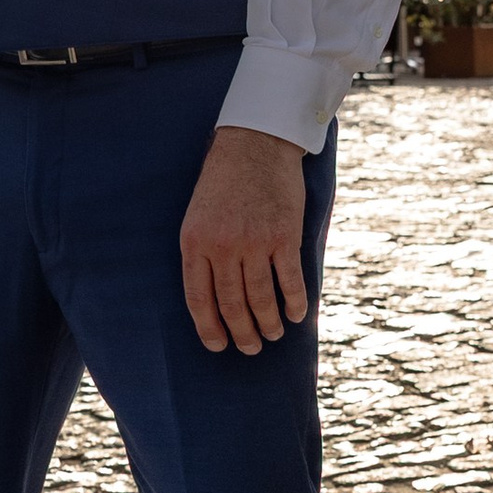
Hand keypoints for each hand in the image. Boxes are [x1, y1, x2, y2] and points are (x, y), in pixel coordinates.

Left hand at [179, 125, 308, 354]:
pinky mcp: (284, 236)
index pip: (198, 299)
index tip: (217, 346)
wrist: (254, 144)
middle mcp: (222, 246)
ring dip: (269, 324)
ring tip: (273, 335)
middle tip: (250, 348)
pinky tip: (297, 315)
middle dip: (242, 333)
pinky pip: (289, 280)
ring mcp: (254, 242)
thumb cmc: (223, 182)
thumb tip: (211, 297)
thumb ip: (202, 253)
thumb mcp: (197, 215)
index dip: (208, 328)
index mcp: (194, 242)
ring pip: (261, 298)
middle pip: (232, 304)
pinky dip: (295, 303)